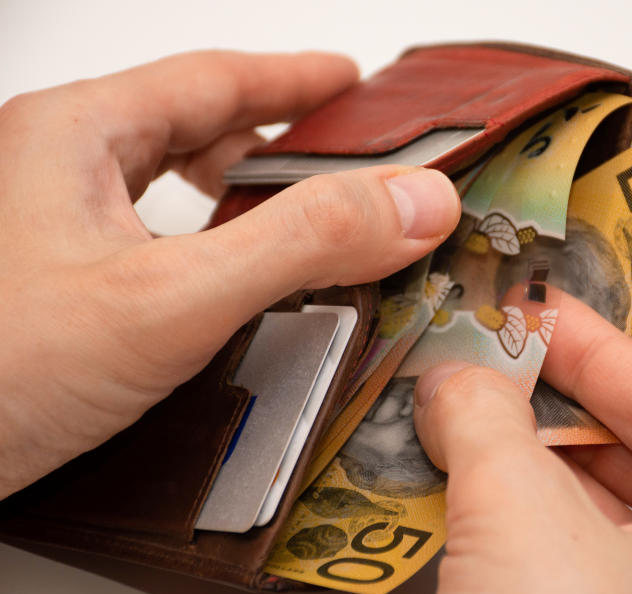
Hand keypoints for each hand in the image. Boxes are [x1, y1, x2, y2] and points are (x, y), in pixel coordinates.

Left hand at [0, 51, 460, 497]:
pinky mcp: (51, 280)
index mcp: (73, 137)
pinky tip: (221, 270)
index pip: (210, 78)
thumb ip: (301, 245)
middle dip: (267, 129)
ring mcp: (46, 223)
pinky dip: (199, 234)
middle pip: (185, 120)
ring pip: (161, 175)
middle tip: (333, 143)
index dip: (294, 78)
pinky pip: (145, 230)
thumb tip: (408, 202)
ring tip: (287, 200)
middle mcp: (53, 168)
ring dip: (231, 182)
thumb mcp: (172, 300)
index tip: (351, 81)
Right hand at [414, 290, 631, 593]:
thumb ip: (489, 418)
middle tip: (489, 362)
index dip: (597, 347)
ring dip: (524, 468)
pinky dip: (514, 530)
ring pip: (598, 518)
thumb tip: (456, 377)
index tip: (537, 313)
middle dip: (552, 409)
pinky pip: (567, 572)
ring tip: (461, 420)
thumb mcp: (523, 515)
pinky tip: (463, 499)